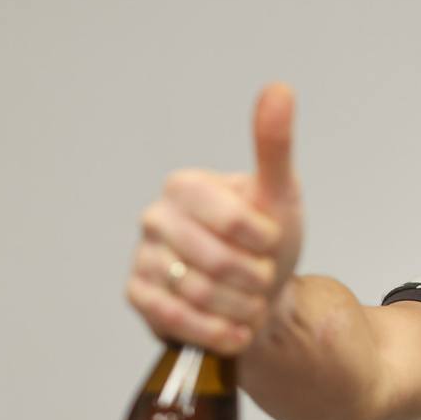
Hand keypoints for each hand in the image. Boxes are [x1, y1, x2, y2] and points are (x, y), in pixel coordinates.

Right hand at [126, 84, 302, 354]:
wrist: (260, 297)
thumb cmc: (269, 243)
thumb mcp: (281, 195)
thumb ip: (275, 146)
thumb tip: (279, 89)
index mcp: (186, 186)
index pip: (232, 220)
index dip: (265, 241)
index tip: (272, 241)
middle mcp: (156, 218)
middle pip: (218, 263)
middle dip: (257, 279)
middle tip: (263, 277)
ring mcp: (143, 258)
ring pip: (200, 295)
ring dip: (242, 307)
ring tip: (251, 300)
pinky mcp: (139, 297)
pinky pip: (176, 319)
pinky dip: (217, 330)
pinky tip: (236, 328)